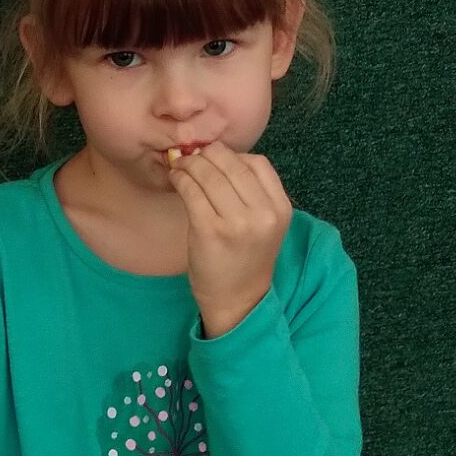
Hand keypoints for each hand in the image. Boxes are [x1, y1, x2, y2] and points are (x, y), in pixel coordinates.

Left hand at [167, 142, 293, 337]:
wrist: (238, 300)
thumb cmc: (246, 258)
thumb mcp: (264, 223)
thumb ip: (251, 192)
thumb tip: (216, 156)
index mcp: (280, 208)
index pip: (257, 163)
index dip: (232, 155)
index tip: (214, 159)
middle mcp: (263, 213)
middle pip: (231, 164)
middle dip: (206, 155)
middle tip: (191, 158)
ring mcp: (237, 222)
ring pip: (209, 174)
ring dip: (189, 164)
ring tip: (180, 167)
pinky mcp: (210, 230)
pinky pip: (192, 191)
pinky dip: (180, 179)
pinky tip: (176, 179)